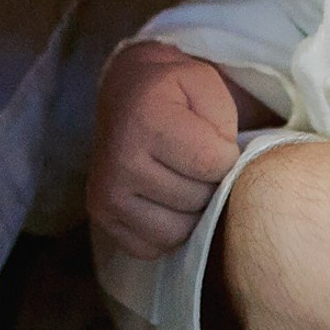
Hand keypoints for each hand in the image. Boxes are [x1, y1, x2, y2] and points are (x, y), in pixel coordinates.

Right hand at [88, 42, 243, 257]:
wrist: (125, 92)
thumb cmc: (173, 90)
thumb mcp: (205, 82)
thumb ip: (225, 121)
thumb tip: (225, 176)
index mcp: (146, 120)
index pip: (212, 164)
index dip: (227, 155)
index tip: (215, 140)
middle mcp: (120, 161)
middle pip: (196, 200)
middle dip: (209, 183)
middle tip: (198, 160)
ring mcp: (106, 194)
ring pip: (177, 232)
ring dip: (191, 211)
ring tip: (184, 179)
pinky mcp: (102, 217)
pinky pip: (153, 247)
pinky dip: (167, 228)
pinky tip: (165, 198)